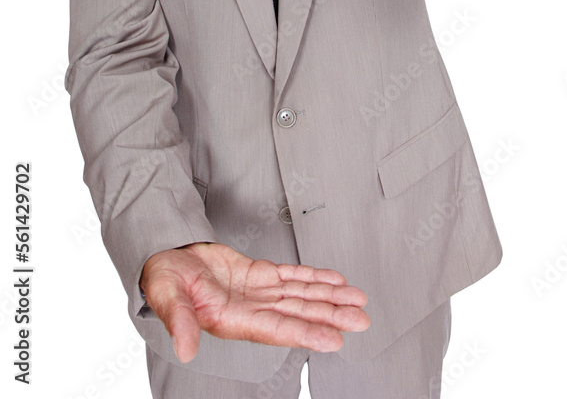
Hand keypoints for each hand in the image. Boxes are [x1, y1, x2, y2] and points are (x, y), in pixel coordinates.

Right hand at [140, 242, 369, 362]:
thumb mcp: (167, 297)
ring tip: (357, 301)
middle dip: (330, 316)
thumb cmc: (162, 279)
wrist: (165, 257)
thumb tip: (185, 350)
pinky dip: (314, 278)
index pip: (277, 328)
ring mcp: (257, 292)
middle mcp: (251, 309)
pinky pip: (292, 276)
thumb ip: (180, 322)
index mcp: (232, 319)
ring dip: (330, 298)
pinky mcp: (258, 274)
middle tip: (361, 320)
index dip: (306, 333)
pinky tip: (334, 280)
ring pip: (301, 296)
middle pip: (298, 314)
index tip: (335, 339)